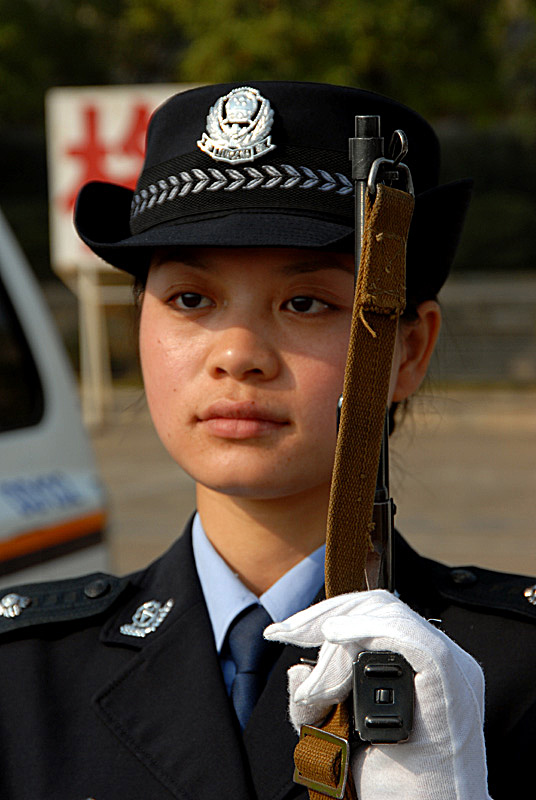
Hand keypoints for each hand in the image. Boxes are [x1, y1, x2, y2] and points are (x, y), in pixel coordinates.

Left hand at [265, 589, 490, 799]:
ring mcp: (449, 665)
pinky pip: (407, 635)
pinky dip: (367, 628)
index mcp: (418, 665)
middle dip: (322, 617)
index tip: (282, 630)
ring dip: (337, 631)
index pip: (372, 614)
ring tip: (313, 670)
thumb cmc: (391, 784)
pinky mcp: (448, 677)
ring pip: (385, 614)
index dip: (324, 615)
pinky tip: (333, 636)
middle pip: (375, 606)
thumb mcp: (340, 732)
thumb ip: (321, 699)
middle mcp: (438, 658)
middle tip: (285, 632)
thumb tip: (297, 672)